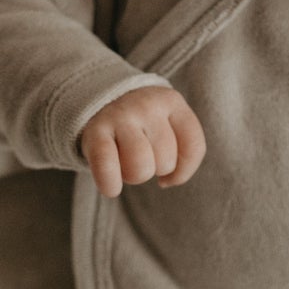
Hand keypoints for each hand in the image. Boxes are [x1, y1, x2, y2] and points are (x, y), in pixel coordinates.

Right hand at [79, 85, 205, 198]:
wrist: (102, 100)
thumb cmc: (143, 124)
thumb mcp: (169, 125)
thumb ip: (183, 151)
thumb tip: (168, 181)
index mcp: (171, 102)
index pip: (194, 147)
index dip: (184, 170)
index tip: (169, 172)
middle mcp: (147, 105)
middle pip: (165, 162)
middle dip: (154, 168)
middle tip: (141, 156)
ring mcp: (121, 115)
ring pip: (140, 168)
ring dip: (133, 176)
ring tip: (125, 164)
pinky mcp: (95, 130)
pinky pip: (107, 167)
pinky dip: (110, 184)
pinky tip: (111, 187)